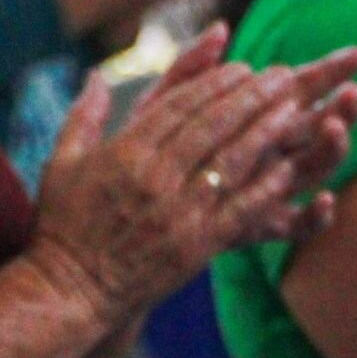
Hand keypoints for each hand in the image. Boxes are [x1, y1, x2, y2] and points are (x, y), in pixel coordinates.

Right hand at [26, 29, 356, 326]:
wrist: (69, 290)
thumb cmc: (63, 225)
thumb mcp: (63, 161)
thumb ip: (85, 114)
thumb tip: (97, 75)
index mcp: (126, 152)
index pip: (180, 106)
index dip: (216, 83)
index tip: (243, 67)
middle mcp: (155, 177)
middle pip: (213, 125)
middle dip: (251, 96)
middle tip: (281, 76)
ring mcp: (178, 212)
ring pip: (231, 160)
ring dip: (266, 131)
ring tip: (294, 108)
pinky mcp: (196, 246)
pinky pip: (239, 209)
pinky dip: (266, 187)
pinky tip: (290, 167)